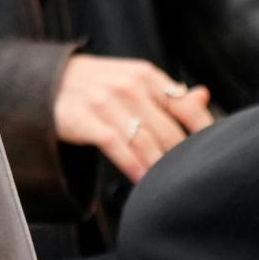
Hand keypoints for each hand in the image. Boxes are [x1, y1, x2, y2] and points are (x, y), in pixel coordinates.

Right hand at [52, 53, 214, 182]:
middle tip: (189, 178)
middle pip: (168, 130)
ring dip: (159, 166)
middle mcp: (130, 86)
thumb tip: (204, 96)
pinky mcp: (86, 119)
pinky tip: (143, 180)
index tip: (212, 154)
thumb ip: (168, 92)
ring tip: (169, 184)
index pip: (186, 105)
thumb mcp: (133, 80)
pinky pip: (117, 147)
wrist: (46, 81)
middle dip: (180, 157)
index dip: (203, 132)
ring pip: (145, 141)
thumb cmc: (97, 85)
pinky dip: (133, 165)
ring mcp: (107, 102)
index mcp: (146, 75)